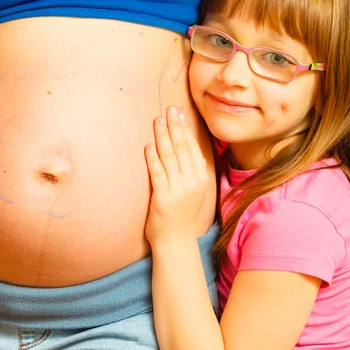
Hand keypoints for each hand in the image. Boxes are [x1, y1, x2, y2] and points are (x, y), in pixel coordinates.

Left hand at [145, 106, 208, 242]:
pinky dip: (152, 158)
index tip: (179, 112)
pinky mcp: (163, 197)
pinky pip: (157, 173)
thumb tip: (183, 142)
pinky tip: (148, 146)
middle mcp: (192, 181)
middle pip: (182, 148)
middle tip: (169, 109)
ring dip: (162, 137)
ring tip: (157, 120)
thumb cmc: (181, 212)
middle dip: (175, 126)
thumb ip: (190, 168)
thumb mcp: (193, 188)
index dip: (185, 128)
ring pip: (169, 157)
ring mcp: (179, 189)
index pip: (192, 147)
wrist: (176, 240)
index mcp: (201, 177)